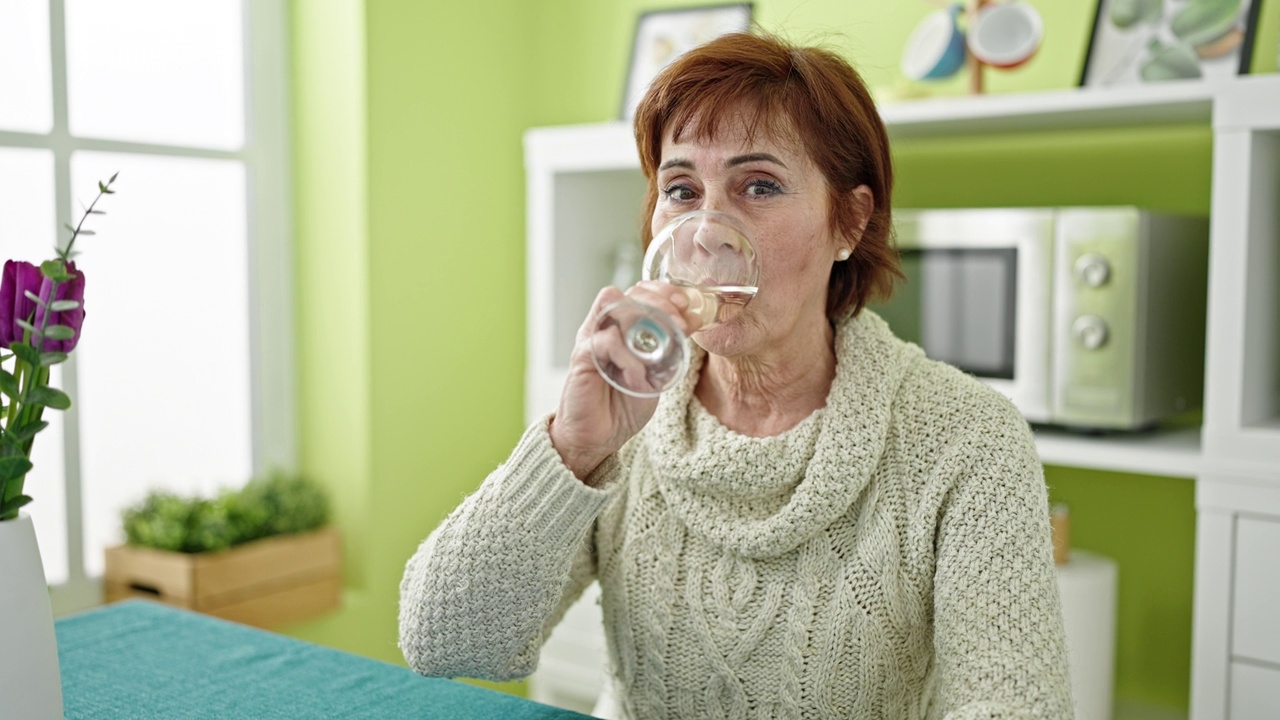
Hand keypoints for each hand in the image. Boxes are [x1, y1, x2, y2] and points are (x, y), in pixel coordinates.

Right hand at [549, 282, 697, 481]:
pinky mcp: (582, 357)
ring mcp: (592, 339)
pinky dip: (629, 357)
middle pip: (629, 292)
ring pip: (615, 305)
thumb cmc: (623, 405)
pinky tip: (638, 377)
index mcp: (622, 328)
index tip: (686, 303)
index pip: (640, 292)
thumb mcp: (656, 375)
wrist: (597, 437)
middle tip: (680, 319)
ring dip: (644, 318)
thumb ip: (669, 350)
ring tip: (663, 341)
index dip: (664, 291)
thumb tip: (693, 321)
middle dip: (660, 300)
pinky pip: (607, 342)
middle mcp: (605, 327)